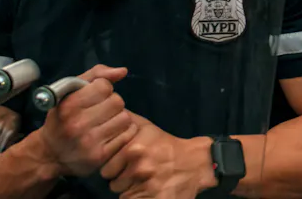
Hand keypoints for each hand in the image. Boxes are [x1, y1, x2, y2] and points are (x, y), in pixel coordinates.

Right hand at [39, 65, 136, 176]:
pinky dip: (123, 132)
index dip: (102, 89)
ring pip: (125, 118)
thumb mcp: (70, 91)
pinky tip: (110, 133)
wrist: (50, 154)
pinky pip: (127, 134)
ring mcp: (89, 142)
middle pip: (117, 102)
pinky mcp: (100, 156)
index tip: (94, 97)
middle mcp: (77, 125)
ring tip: (106, 122)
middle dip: (112, 104)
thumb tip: (123, 71)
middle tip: (101, 111)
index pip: (104, 86)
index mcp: (68, 106)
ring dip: (119, 118)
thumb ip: (96, 75)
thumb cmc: (63, 117)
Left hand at [100, 113, 217, 198]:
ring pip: (121, 193)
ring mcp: (147, 185)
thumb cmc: (166, 144)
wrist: (195, 163)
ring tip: (143, 179)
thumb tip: (107, 111)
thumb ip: (124, 120)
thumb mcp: (146, 126)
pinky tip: (147, 189)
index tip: (124, 162)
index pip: (106, 167)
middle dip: (120, 178)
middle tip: (135, 171)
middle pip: (112, 182)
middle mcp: (139, 167)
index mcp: (134, 149)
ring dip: (129, 188)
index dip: (114, 165)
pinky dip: (137, 197)